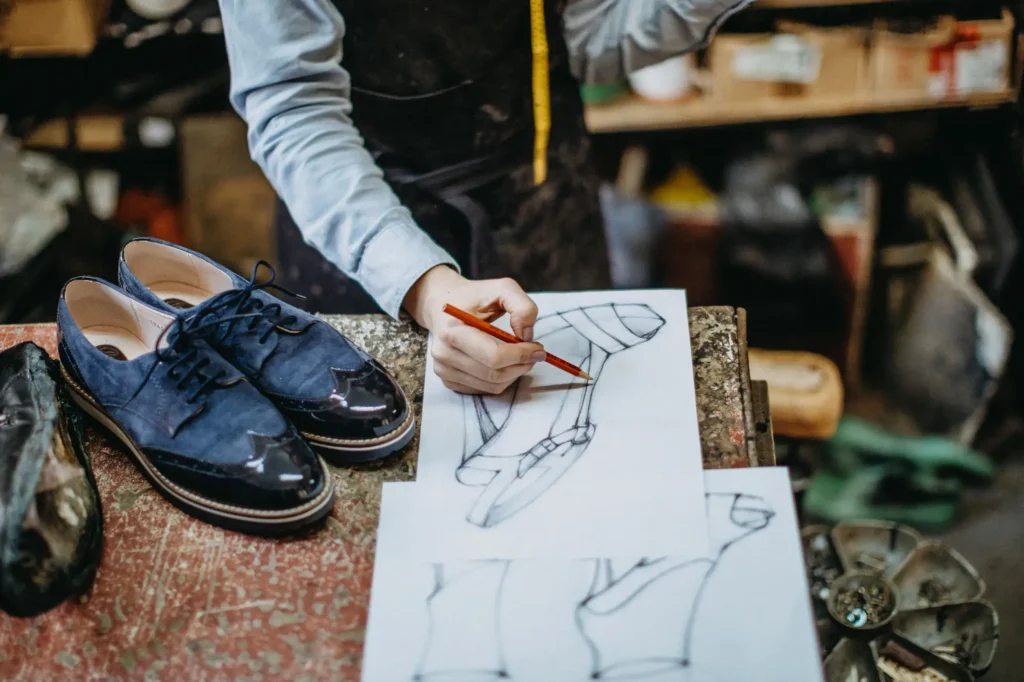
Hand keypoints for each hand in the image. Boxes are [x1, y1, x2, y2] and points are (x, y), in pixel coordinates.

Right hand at [403, 265, 544, 394]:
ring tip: (520, 356)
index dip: (521, 355)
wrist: (441, 304)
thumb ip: (522, 306)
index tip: (538, 348)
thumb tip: (527, 335)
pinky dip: (501, 379)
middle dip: (522, 366)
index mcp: (453, 331)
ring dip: (514, 374)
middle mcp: (444, 354)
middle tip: (534, 354)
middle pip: (495, 374)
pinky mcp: (448, 380)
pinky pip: (485, 389)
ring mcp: (443, 370)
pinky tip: (503, 362)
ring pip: (493, 386)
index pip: (494, 356)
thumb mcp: (502, 288)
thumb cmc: (473, 297)